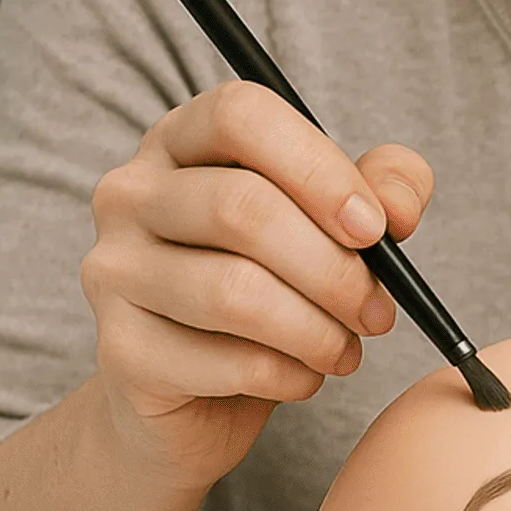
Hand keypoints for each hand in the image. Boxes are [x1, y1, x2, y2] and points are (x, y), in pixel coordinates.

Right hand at [83, 81, 432, 488]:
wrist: (188, 394)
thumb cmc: (266, 286)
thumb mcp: (331, 224)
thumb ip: (379, 190)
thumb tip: (396, 208)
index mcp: (182, 139)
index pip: (241, 115)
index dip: (319, 168)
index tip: (375, 227)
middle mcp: (131, 193)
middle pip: (241, 208)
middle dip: (334, 269)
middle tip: (378, 311)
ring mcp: (114, 271)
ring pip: (233, 290)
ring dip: (316, 330)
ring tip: (345, 349)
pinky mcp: (119, 351)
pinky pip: (224, 361)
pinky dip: (288, 375)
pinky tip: (304, 377)